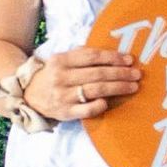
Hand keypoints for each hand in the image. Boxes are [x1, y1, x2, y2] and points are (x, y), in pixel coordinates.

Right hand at [22, 46, 141, 121]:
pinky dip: (100, 105)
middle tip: (137, 74)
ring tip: (133, 86)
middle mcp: (61, 77)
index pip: (92, 56)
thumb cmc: (54, 75)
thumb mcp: (62, 60)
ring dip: (118, 88)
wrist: (29, 95)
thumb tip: (114, 54)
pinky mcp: (65, 112)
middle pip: (98, 74)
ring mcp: (63, 96)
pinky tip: (110, 101)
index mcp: (61, 60)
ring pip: (96, 90)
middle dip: (121, 73)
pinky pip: (87, 110)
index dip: (113, 57)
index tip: (129, 60)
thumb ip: (82, 55)